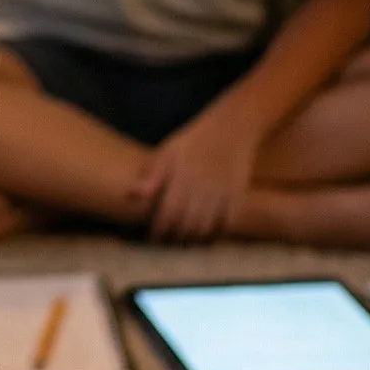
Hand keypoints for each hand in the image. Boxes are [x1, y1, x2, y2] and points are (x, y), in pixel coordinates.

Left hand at [135, 109, 258, 241]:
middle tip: (167, 240)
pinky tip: (207, 234)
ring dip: (193, 239)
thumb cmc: (193, 141)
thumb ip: (151, 175)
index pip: (167, 215)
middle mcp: (201, 190)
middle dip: (174, 237)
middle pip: (185, 226)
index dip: (159, 230)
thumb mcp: (167, 152)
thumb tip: (132, 195)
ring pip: (205, 229)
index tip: (153, 235)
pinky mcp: (237, 198)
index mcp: (181, 179)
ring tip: (184, 239)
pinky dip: (215, 234)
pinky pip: (226, 225)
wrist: (230, 129)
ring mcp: (220, 196)